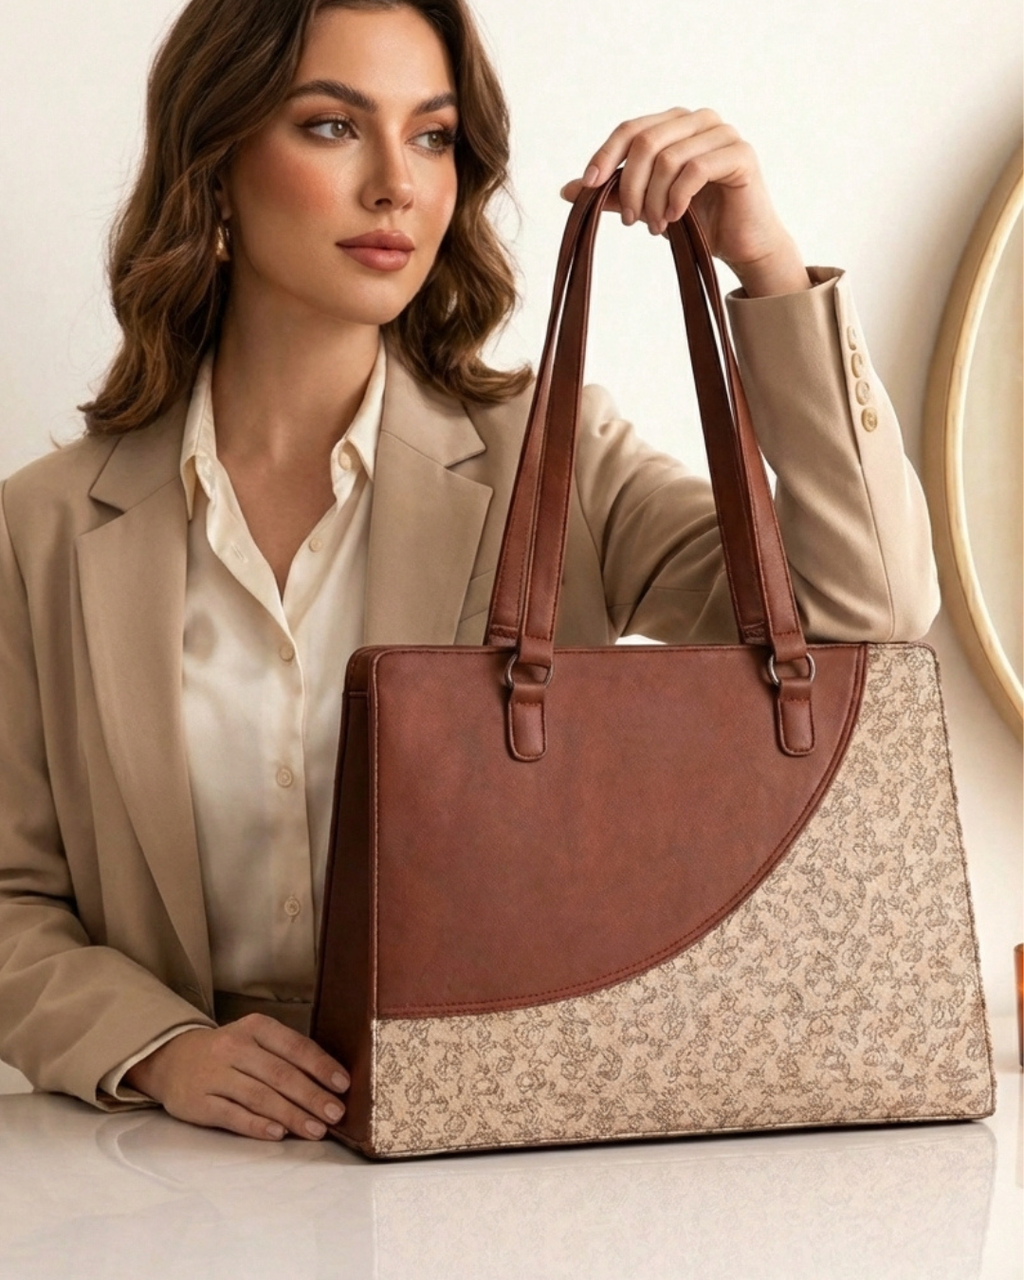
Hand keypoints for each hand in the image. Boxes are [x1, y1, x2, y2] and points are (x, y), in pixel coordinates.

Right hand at [124, 1014, 350, 1141]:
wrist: (171, 1059)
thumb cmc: (228, 1052)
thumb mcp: (255, 1040)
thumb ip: (287, 1055)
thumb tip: (330, 1082)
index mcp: (256, 1027)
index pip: (295, 1046)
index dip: (321, 1066)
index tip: (343, 1085)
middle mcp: (235, 1048)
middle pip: (280, 1074)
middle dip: (312, 1096)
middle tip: (335, 1114)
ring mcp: (215, 1075)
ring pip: (260, 1096)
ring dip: (292, 1115)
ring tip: (316, 1130)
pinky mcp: (199, 1102)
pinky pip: (233, 1115)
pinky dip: (257, 1125)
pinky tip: (278, 1134)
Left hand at [559, 108, 810, 297]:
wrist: (740, 245)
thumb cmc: (697, 221)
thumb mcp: (647, 205)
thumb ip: (615, 193)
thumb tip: (567, 190)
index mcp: (676, 124)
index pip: (630, 128)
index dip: (605, 155)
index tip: (587, 186)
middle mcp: (700, 120)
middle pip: (646, 141)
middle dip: (631, 185)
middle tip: (631, 220)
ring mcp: (723, 134)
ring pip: (669, 158)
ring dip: (654, 199)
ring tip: (654, 227)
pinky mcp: (740, 155)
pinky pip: (695, 170)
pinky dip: (677, 198)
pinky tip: (674, 219)